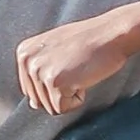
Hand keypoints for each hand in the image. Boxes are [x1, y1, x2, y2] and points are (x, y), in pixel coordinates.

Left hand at [14, 13, 132, 115]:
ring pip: (49, 106)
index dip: (55, 83)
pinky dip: (78, 99)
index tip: (70, 64)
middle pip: (38, 100)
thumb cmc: (92, 39)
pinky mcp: (54, 82)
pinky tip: (85, 77)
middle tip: (77, 68)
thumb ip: (41, 73)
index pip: (30, 88)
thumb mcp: (57, 48)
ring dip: (70, 94)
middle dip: (61, 91)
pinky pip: (62, 108)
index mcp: (24, 52)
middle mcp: (27, 61)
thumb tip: (33, 104)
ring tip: (81, 71)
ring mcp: (39, 71)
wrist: (114, 32)